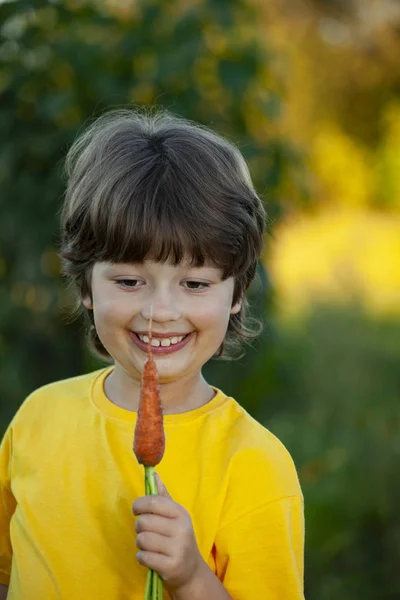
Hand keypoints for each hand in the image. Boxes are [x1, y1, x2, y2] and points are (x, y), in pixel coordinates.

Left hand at [132, 472, 204, 593]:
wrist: (191, 571)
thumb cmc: (178, 538)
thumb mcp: (175, 516)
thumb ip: (163, 496)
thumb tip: (154, 474)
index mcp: (180, 513)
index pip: (153, 502)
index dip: (139, 505)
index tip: (136, 510)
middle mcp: (180, 529)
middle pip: (144, 522)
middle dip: (139, 528)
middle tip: (146, 532)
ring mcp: (176, 548)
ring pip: (142, 540)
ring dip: (140, 544)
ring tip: (149, 546)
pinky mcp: (170, 566)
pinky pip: (143, 557)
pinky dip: (142, 557)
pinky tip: (150, 558)